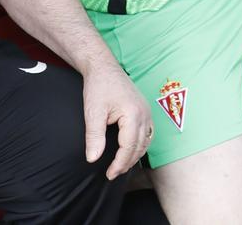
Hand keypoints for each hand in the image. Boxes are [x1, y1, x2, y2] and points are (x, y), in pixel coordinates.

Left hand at [80, 57, 152, 178]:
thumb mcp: (93, 112)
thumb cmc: (99, 86)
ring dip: (135, 156)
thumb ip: (94, 137)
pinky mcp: (144, 110)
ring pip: (146, 142)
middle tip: (112, 174)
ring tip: (120, 166)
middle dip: (127, 163)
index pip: (129, 147)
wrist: (104, 67)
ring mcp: (147, 111)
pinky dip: (140, 145)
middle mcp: (144, 114)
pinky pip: (148, 133)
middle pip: (140, 147)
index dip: (119, 164)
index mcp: (133, 115)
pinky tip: (130, 150)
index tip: (109, 174)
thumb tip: (93, 159)